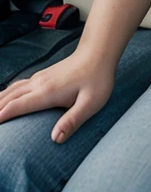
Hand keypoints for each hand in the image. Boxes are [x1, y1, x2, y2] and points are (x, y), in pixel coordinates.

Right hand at [0, 50, 114, 143]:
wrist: (99, 52)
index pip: (16, 107)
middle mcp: (38, 84)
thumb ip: (73, 120)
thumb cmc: (97, 78)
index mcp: (47, 93)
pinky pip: (17, 86)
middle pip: (8, 99)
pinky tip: (3, 99)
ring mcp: (39, 78)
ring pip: (11, 90)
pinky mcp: (43, 76)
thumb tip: (55, 139)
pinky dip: (5, 95)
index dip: (0, 118)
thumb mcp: (91, 102)